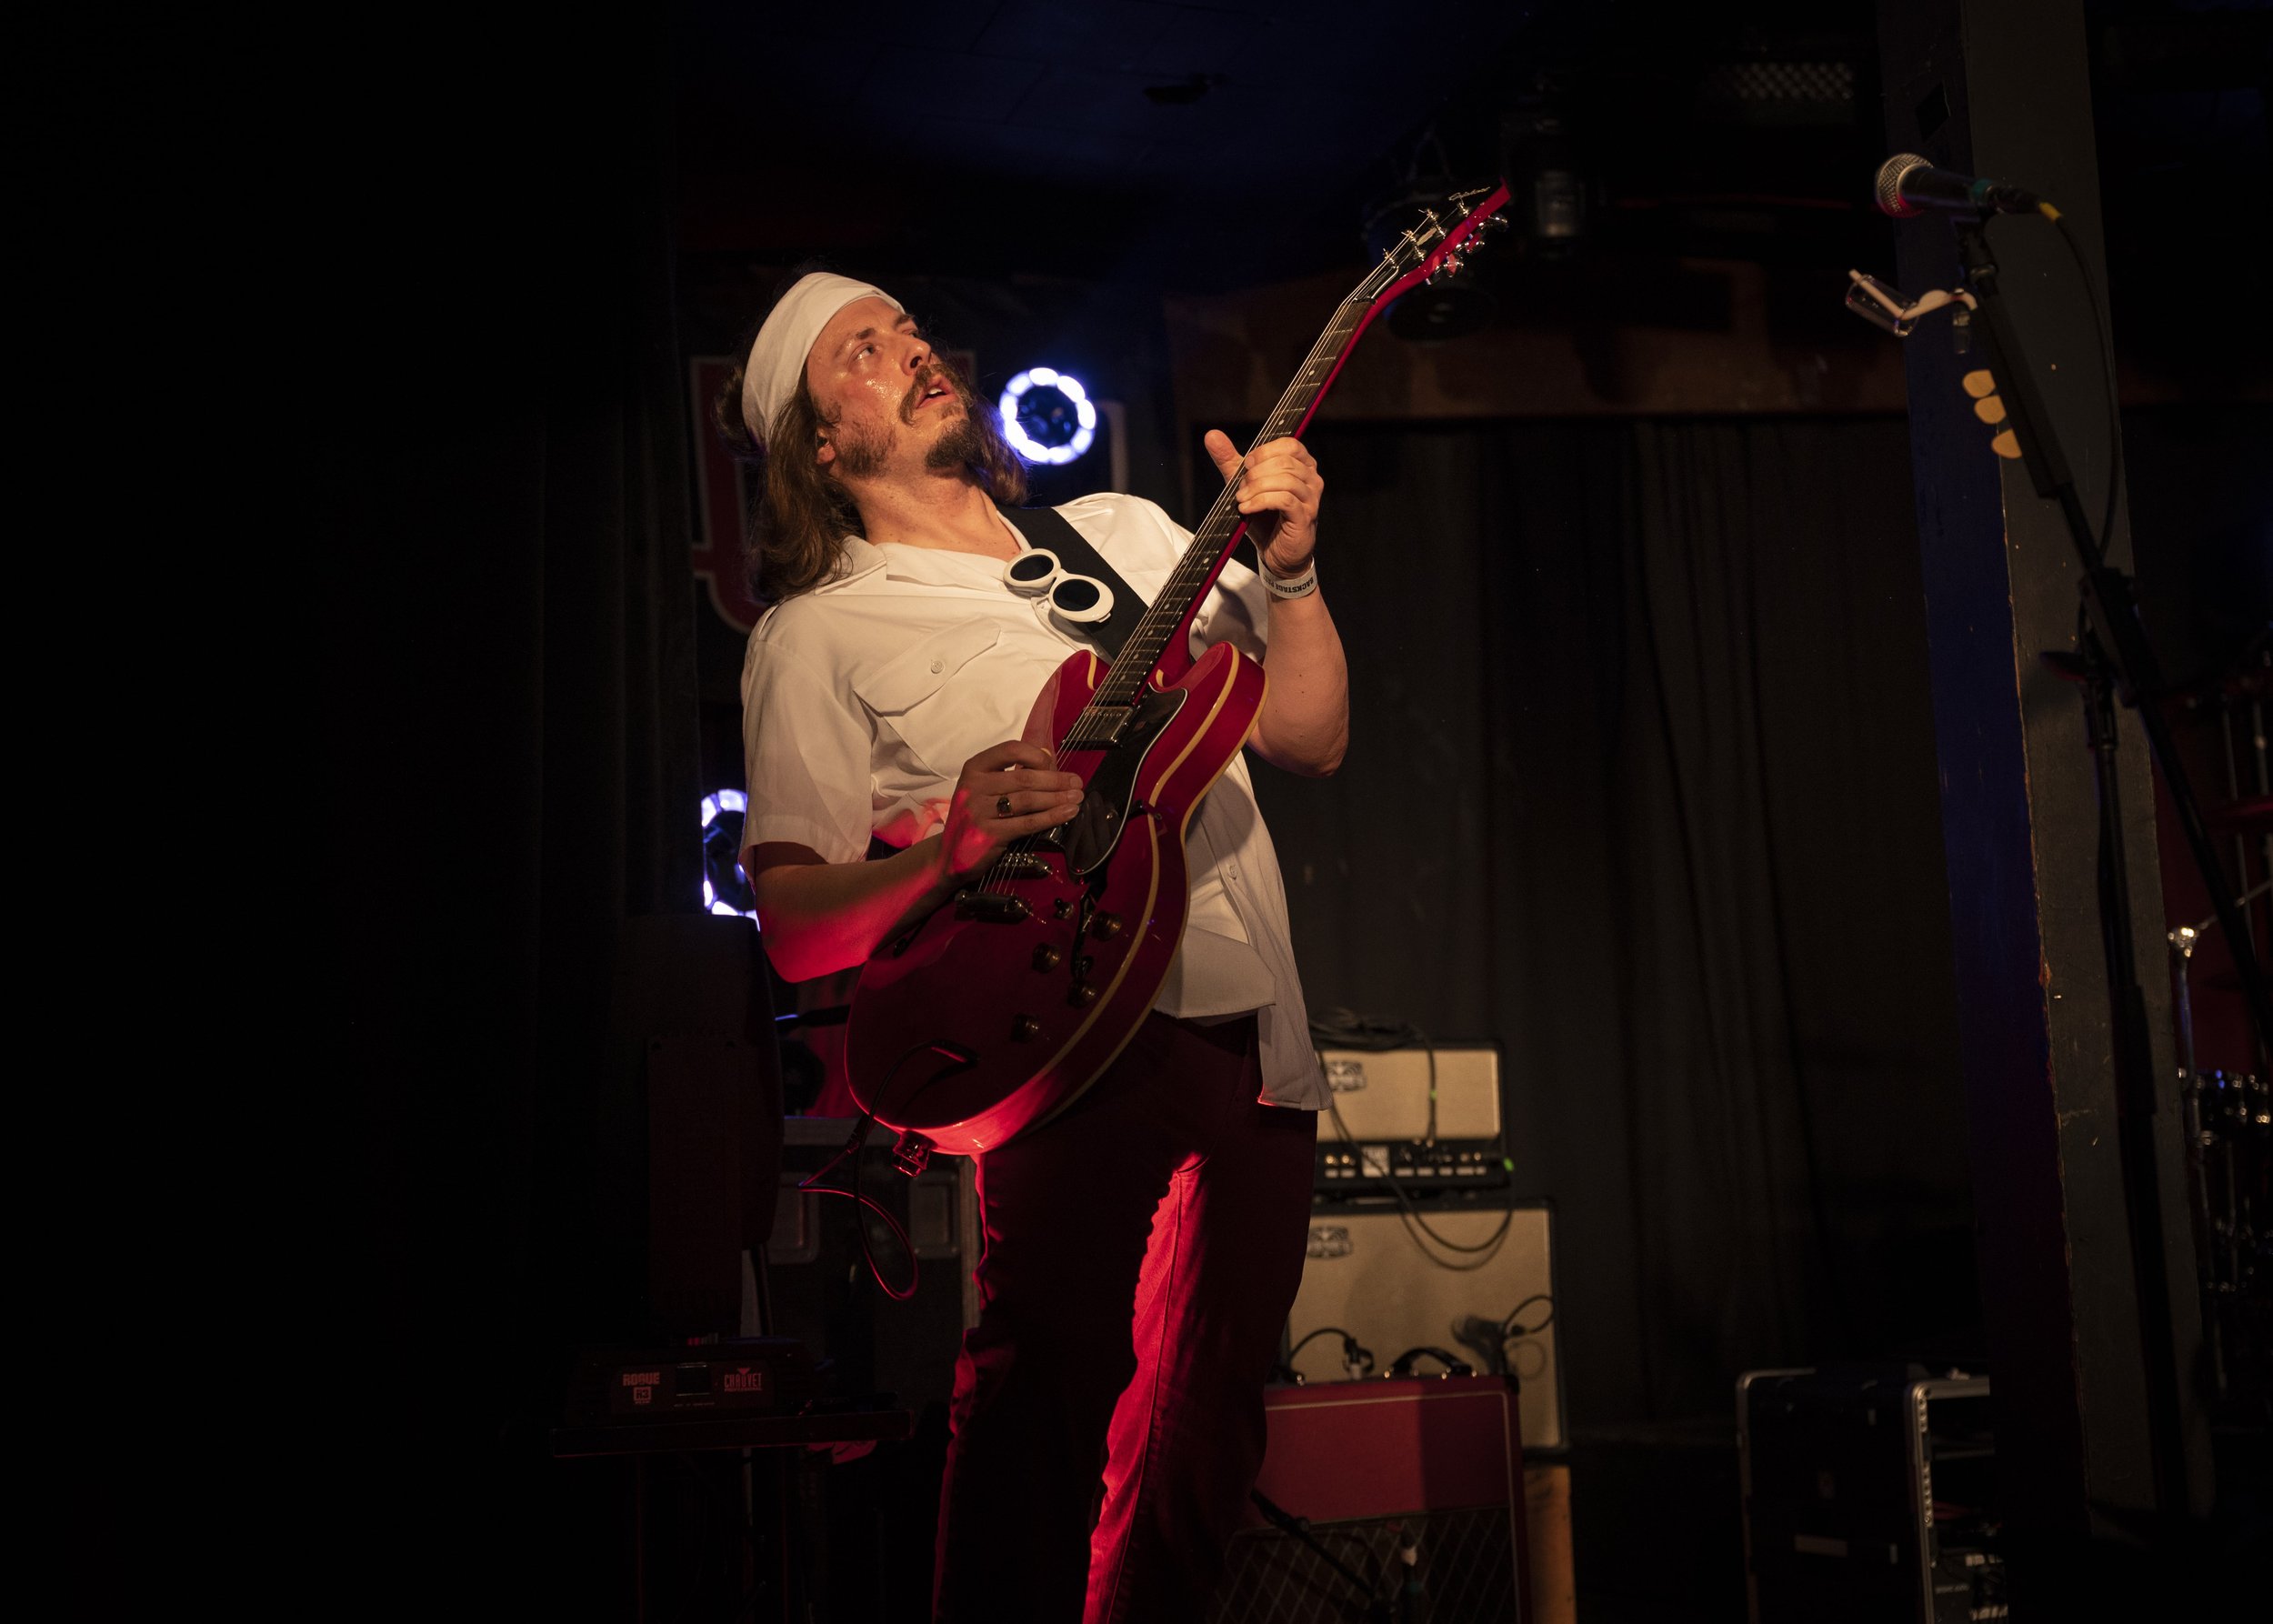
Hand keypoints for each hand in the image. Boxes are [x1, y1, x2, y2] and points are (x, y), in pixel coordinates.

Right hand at [937, 741, 1082, 879]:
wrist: (950, 855)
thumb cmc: (975, 816)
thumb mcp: (984, 788)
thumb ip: (1010, 773)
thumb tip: (1047, 756)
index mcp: (974, 768)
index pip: (1010, 750)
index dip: (1036, 755)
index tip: (1053, 764)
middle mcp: (974, 786)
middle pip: (1024, 778)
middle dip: (1056, 780)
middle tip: (1077, 783)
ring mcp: (980, 811)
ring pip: (1029, 800)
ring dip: (1058, 798)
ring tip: (1076, 798)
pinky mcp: (989, 835)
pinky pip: (1028, 822)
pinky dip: (1051, 817)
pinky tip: (1067, 813)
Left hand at [1205, 429, 1321, 579]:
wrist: (1277, 554)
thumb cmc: (1265, 518)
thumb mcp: (1244, 485)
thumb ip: (1230, 461)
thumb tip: (1212, 435)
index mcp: (1302, 466)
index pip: (1289, 444)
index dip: (1265, 451)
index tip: (1246, 465)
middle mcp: (1311, 479)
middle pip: (1285, 462)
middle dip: (1256, 473)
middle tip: (1240, 488)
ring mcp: (1311, 498)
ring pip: (1285, 480)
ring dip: (1257, 488)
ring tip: (1241, 500)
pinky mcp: (1305, 516)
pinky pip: (1284, 499)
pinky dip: (1261, 501)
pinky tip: (1247, 508)